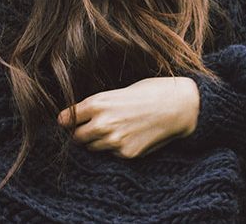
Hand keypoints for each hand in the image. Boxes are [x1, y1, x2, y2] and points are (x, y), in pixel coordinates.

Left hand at [57, 76, 199, 158]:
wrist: (179, 106)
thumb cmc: (150, 91)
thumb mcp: (119, 91)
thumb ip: (99, 105)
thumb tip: (81, 116)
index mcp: (97, 103)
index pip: (66, 119)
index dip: (67, 120)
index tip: (68, 121)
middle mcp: (102, 123)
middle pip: (76, 137)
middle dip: (80, 133)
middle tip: (90, 128)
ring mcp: (114, 141)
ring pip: (92, 148)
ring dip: (97, 142)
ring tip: (113, 131)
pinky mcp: (126, 154)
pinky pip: (111, 154)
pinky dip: (115, 148)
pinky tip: (129, 136)